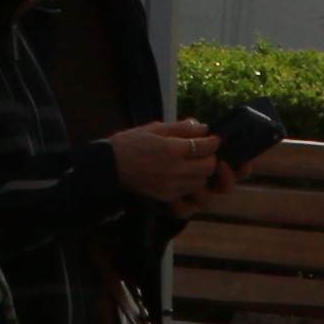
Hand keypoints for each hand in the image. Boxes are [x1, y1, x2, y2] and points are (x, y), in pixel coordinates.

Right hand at [106, 121, 230, 209]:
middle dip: (209, 158)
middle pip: (208, 167)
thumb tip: (203, 127)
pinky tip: (183, 174)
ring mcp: (171, 185)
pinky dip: (191, 182)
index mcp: (172, 149)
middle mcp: (174, 170)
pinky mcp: (167, 196)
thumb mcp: (155, 128)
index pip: (205, 147)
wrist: (110, 165)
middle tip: (203, 152)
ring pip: (201, 181)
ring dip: (202, 172)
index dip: (213, 142)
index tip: (213, 139)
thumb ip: (181, 128)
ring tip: (193, 163)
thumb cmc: (131, 142)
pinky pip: (188, 191)